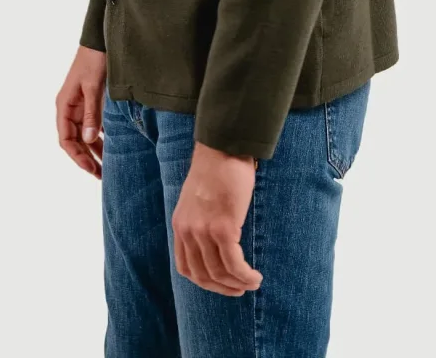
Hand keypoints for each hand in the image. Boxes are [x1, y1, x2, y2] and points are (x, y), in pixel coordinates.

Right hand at [56, 45, 106, 178]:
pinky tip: (112, 148)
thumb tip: (89, 139)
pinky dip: (101, 137)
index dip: (77, 157)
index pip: (66, 139)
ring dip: (94, 151)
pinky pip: (93, 125)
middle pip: (75, 141)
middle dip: (86, 159)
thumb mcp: (94, 87)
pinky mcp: (91, 102)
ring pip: (85, 135)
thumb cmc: (94, 60)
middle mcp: (70, 108)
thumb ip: (92, 113)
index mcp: (64, 105)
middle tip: (101, 175)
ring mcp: (80, 105)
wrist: (100, 39)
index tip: (90, 169)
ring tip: (107, 168)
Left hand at [171, 142, 263, 295]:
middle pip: (203, 274)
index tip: (222, 284)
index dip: (205, 281)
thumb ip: (202, 219)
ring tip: (253, 282)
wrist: (223, 147)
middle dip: (223, 287)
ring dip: (237, 283)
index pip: (186, 267)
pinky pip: (233, 263)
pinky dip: (245, 275)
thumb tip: (217, 240)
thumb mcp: (199, 198)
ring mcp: (203, 230)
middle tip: (240, 289)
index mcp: (180, 225)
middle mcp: (188, 231)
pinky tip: (254, 277)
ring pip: (219, 272)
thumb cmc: (217, 168)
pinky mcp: (222, 227)